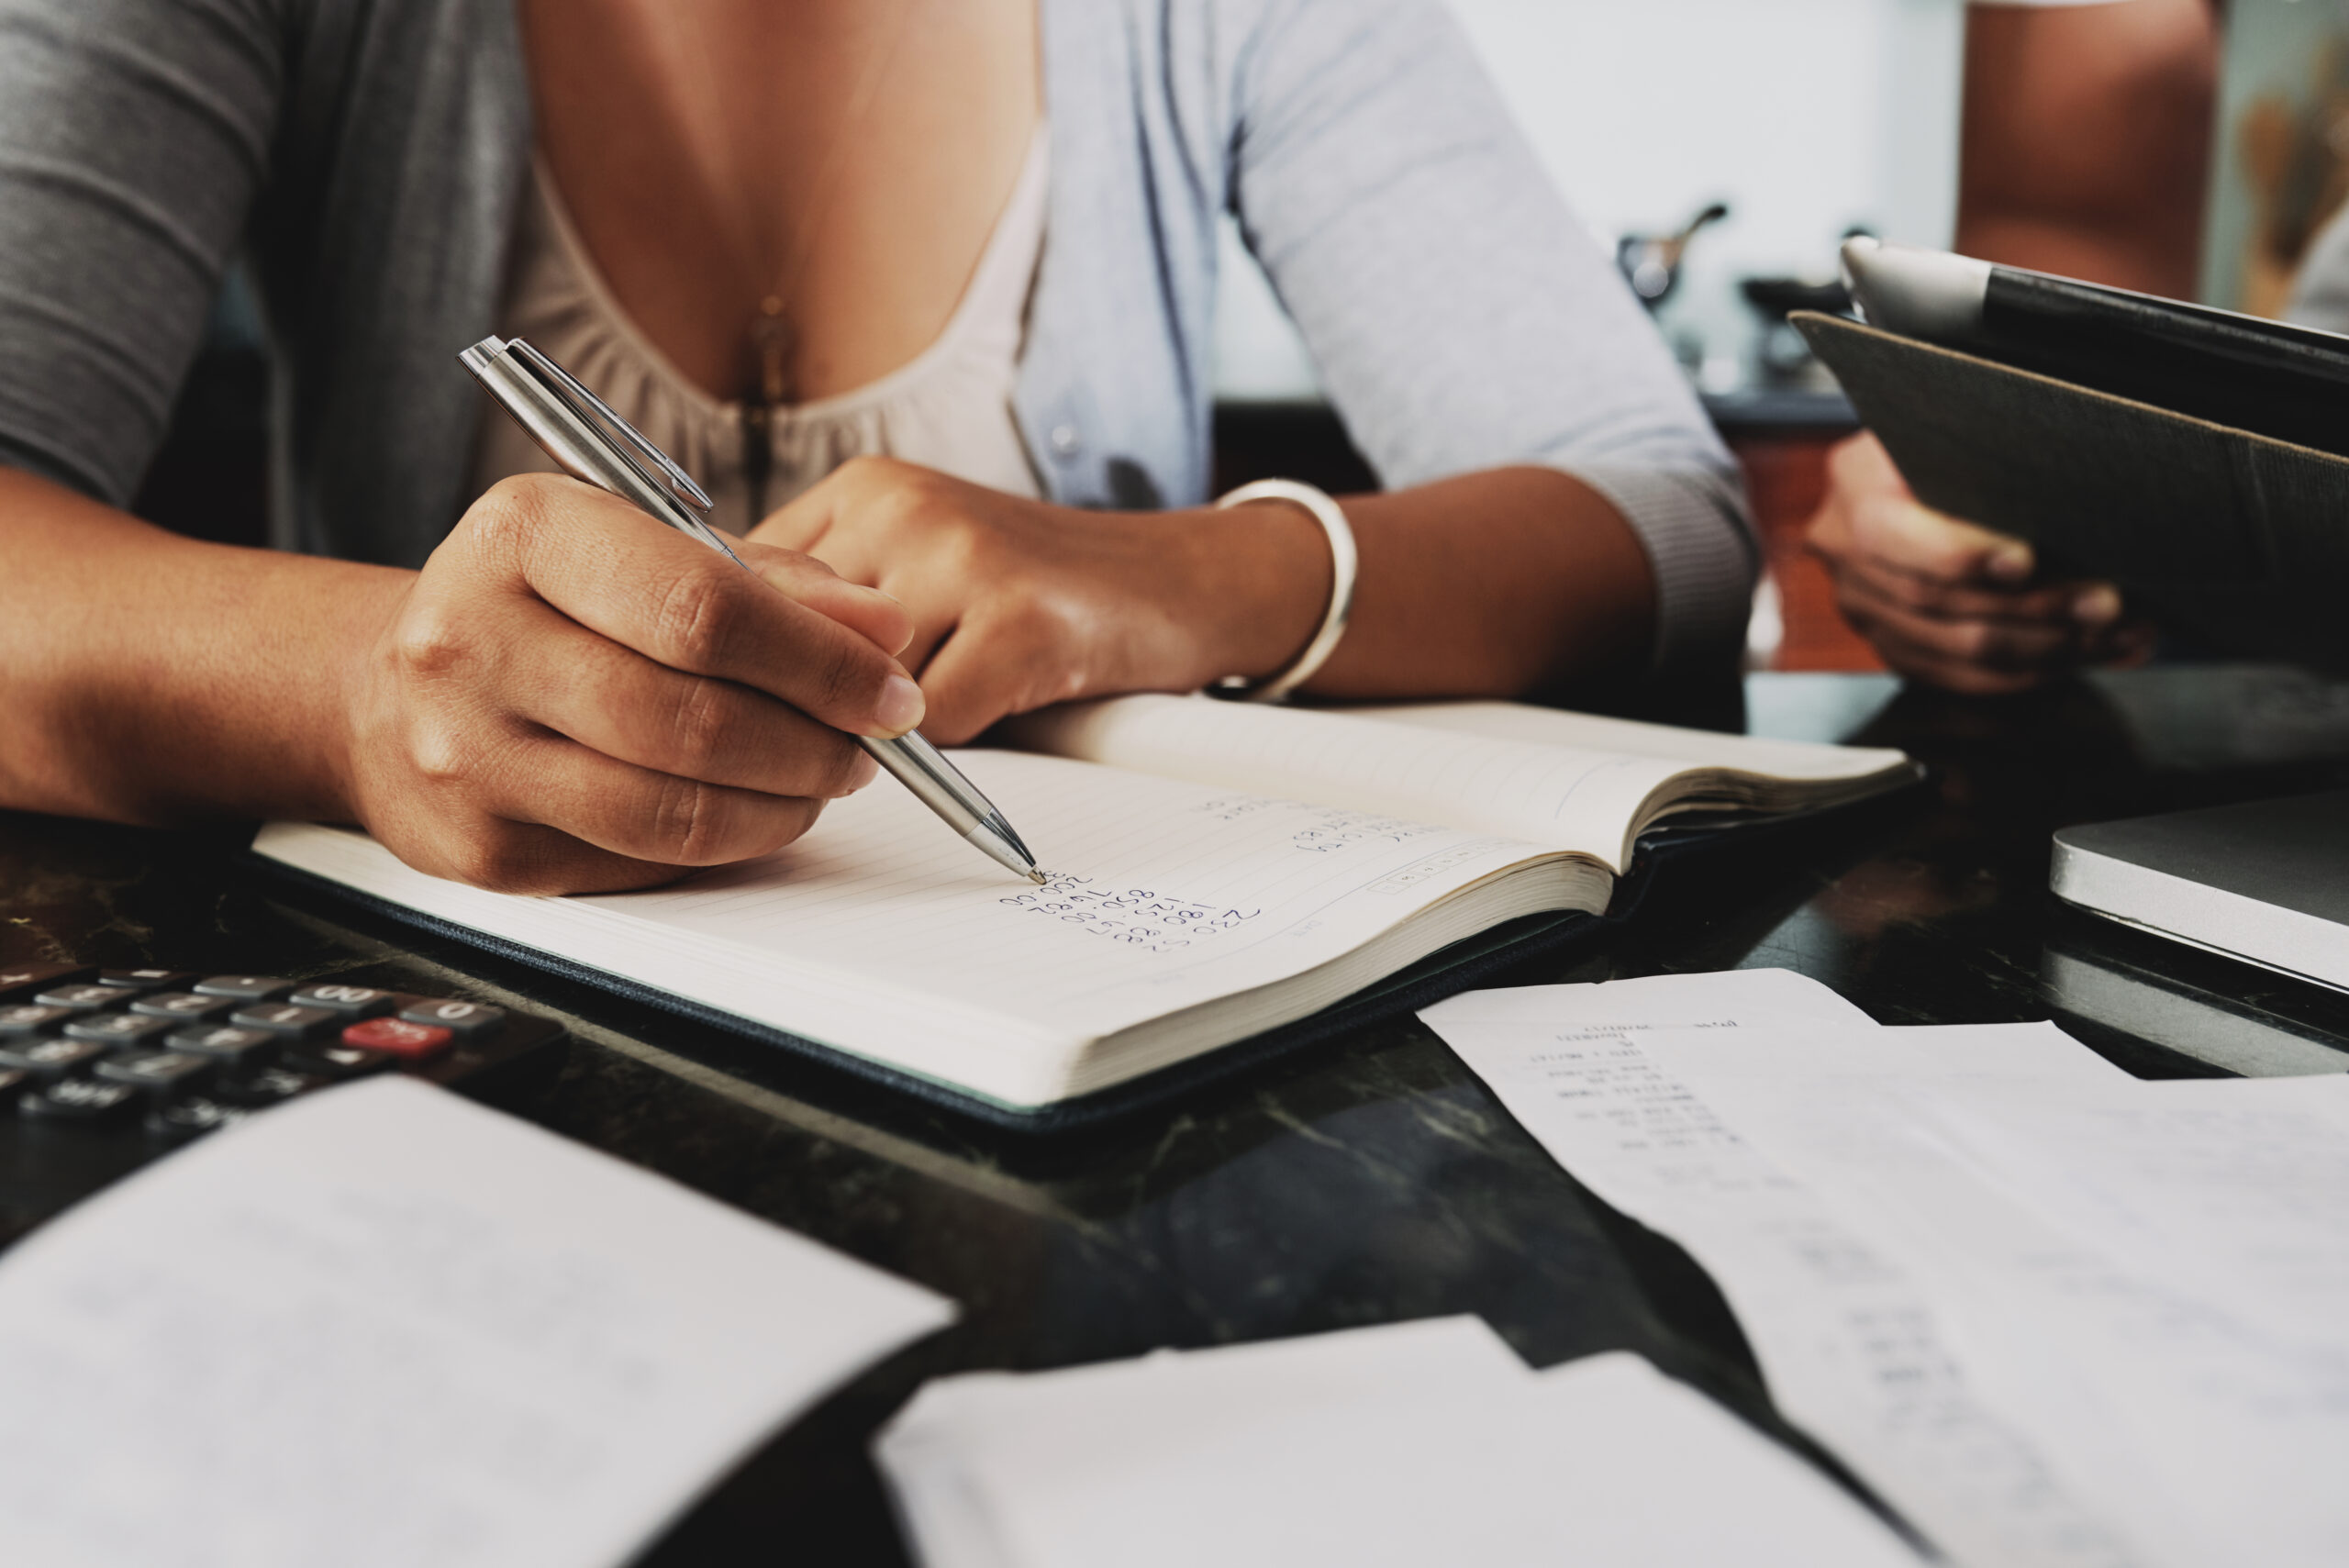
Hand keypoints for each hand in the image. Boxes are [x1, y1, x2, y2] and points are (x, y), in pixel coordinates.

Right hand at [342, 475, 925, 892]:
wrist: (383, 693)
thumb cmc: (540, 606)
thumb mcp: (636, 546)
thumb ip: (766, 580)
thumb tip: (883, 629)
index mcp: (522, 533)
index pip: (704, 607)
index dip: (821, 660)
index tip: (891, 687)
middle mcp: (472, 639)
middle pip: (692, 718)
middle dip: (813, 740)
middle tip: (869, 743)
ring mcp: (467, 755)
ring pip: (671, 808)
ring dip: (782, 803)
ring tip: (823, 778)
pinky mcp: (483, 850)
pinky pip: (640, 861)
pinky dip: (725, 842)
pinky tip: (753, 810)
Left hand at [750, 458, 1328, 741]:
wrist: (1180, 581)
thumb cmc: (1040, 594)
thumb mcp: (919, 568)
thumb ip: (828, 606)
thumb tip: (725, 685)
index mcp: (863, 488)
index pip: (738, 583)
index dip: (749, 659)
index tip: (766, 698)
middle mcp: (900, 505)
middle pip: (787, 643)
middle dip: (811, 703)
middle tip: (856, 725)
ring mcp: (961, 554)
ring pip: (853, 689)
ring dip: (887, 726)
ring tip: (952, 698)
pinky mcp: (1019, 617)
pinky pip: (931, 722)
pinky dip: (954, 741)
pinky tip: (1001, 702)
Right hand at [1803, 432, 2152, 692]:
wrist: (1927, 469)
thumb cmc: (1960, 442)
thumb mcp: (1963, 433)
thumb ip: (1990, 463)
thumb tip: (2068, 495)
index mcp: (1856, 483)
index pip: (1889, 533)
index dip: (1960, 554)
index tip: (2027, 560)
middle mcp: (1846, 550)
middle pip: (1934, 600)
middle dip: (2033, 608)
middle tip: (2104, 603)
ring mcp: (1864, 605)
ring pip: (1956, 649)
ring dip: (2048, 647)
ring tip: (2115, 633)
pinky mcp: (1894, 645)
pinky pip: (1961, 677)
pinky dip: (2030, 671)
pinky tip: (2085, 653)